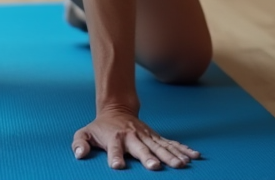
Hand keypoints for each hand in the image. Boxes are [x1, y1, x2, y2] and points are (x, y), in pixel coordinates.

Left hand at [72, 108, 199, 170]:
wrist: (116, 109)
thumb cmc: (100, 127)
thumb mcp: (85, 133)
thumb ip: (79, 143)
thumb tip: (79, 154)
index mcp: (114, 138)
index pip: (114, 149)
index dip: (115, 157)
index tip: (118, 166)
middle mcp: (132, 137)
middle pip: (141, 148)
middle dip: (148, 157)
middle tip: (155, 167)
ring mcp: (146, 136)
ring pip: (160, 146)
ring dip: (171, 155)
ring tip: (182, 165)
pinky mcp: (156, 137)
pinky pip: (171, 143)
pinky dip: (183, 149)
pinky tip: (194, 156)